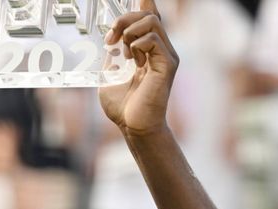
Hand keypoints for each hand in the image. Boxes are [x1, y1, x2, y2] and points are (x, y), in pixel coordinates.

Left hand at [99, 0, 179, 137]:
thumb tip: (112, 37)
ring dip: (130, 31)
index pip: (150, 17)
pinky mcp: (167, 64)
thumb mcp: (110, 74)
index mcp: (147, 50)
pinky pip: (153, 39)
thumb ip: (113, 55)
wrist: (132, 126)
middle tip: (110, 38)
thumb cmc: (123, 107)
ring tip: (123, 52)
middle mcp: (160, 50)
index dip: (144, 3)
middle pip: (149, 14)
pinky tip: (133, 61)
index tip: (129, 2)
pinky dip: (137, 45)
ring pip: (152, 21)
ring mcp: (165, 56)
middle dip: (125, 19)